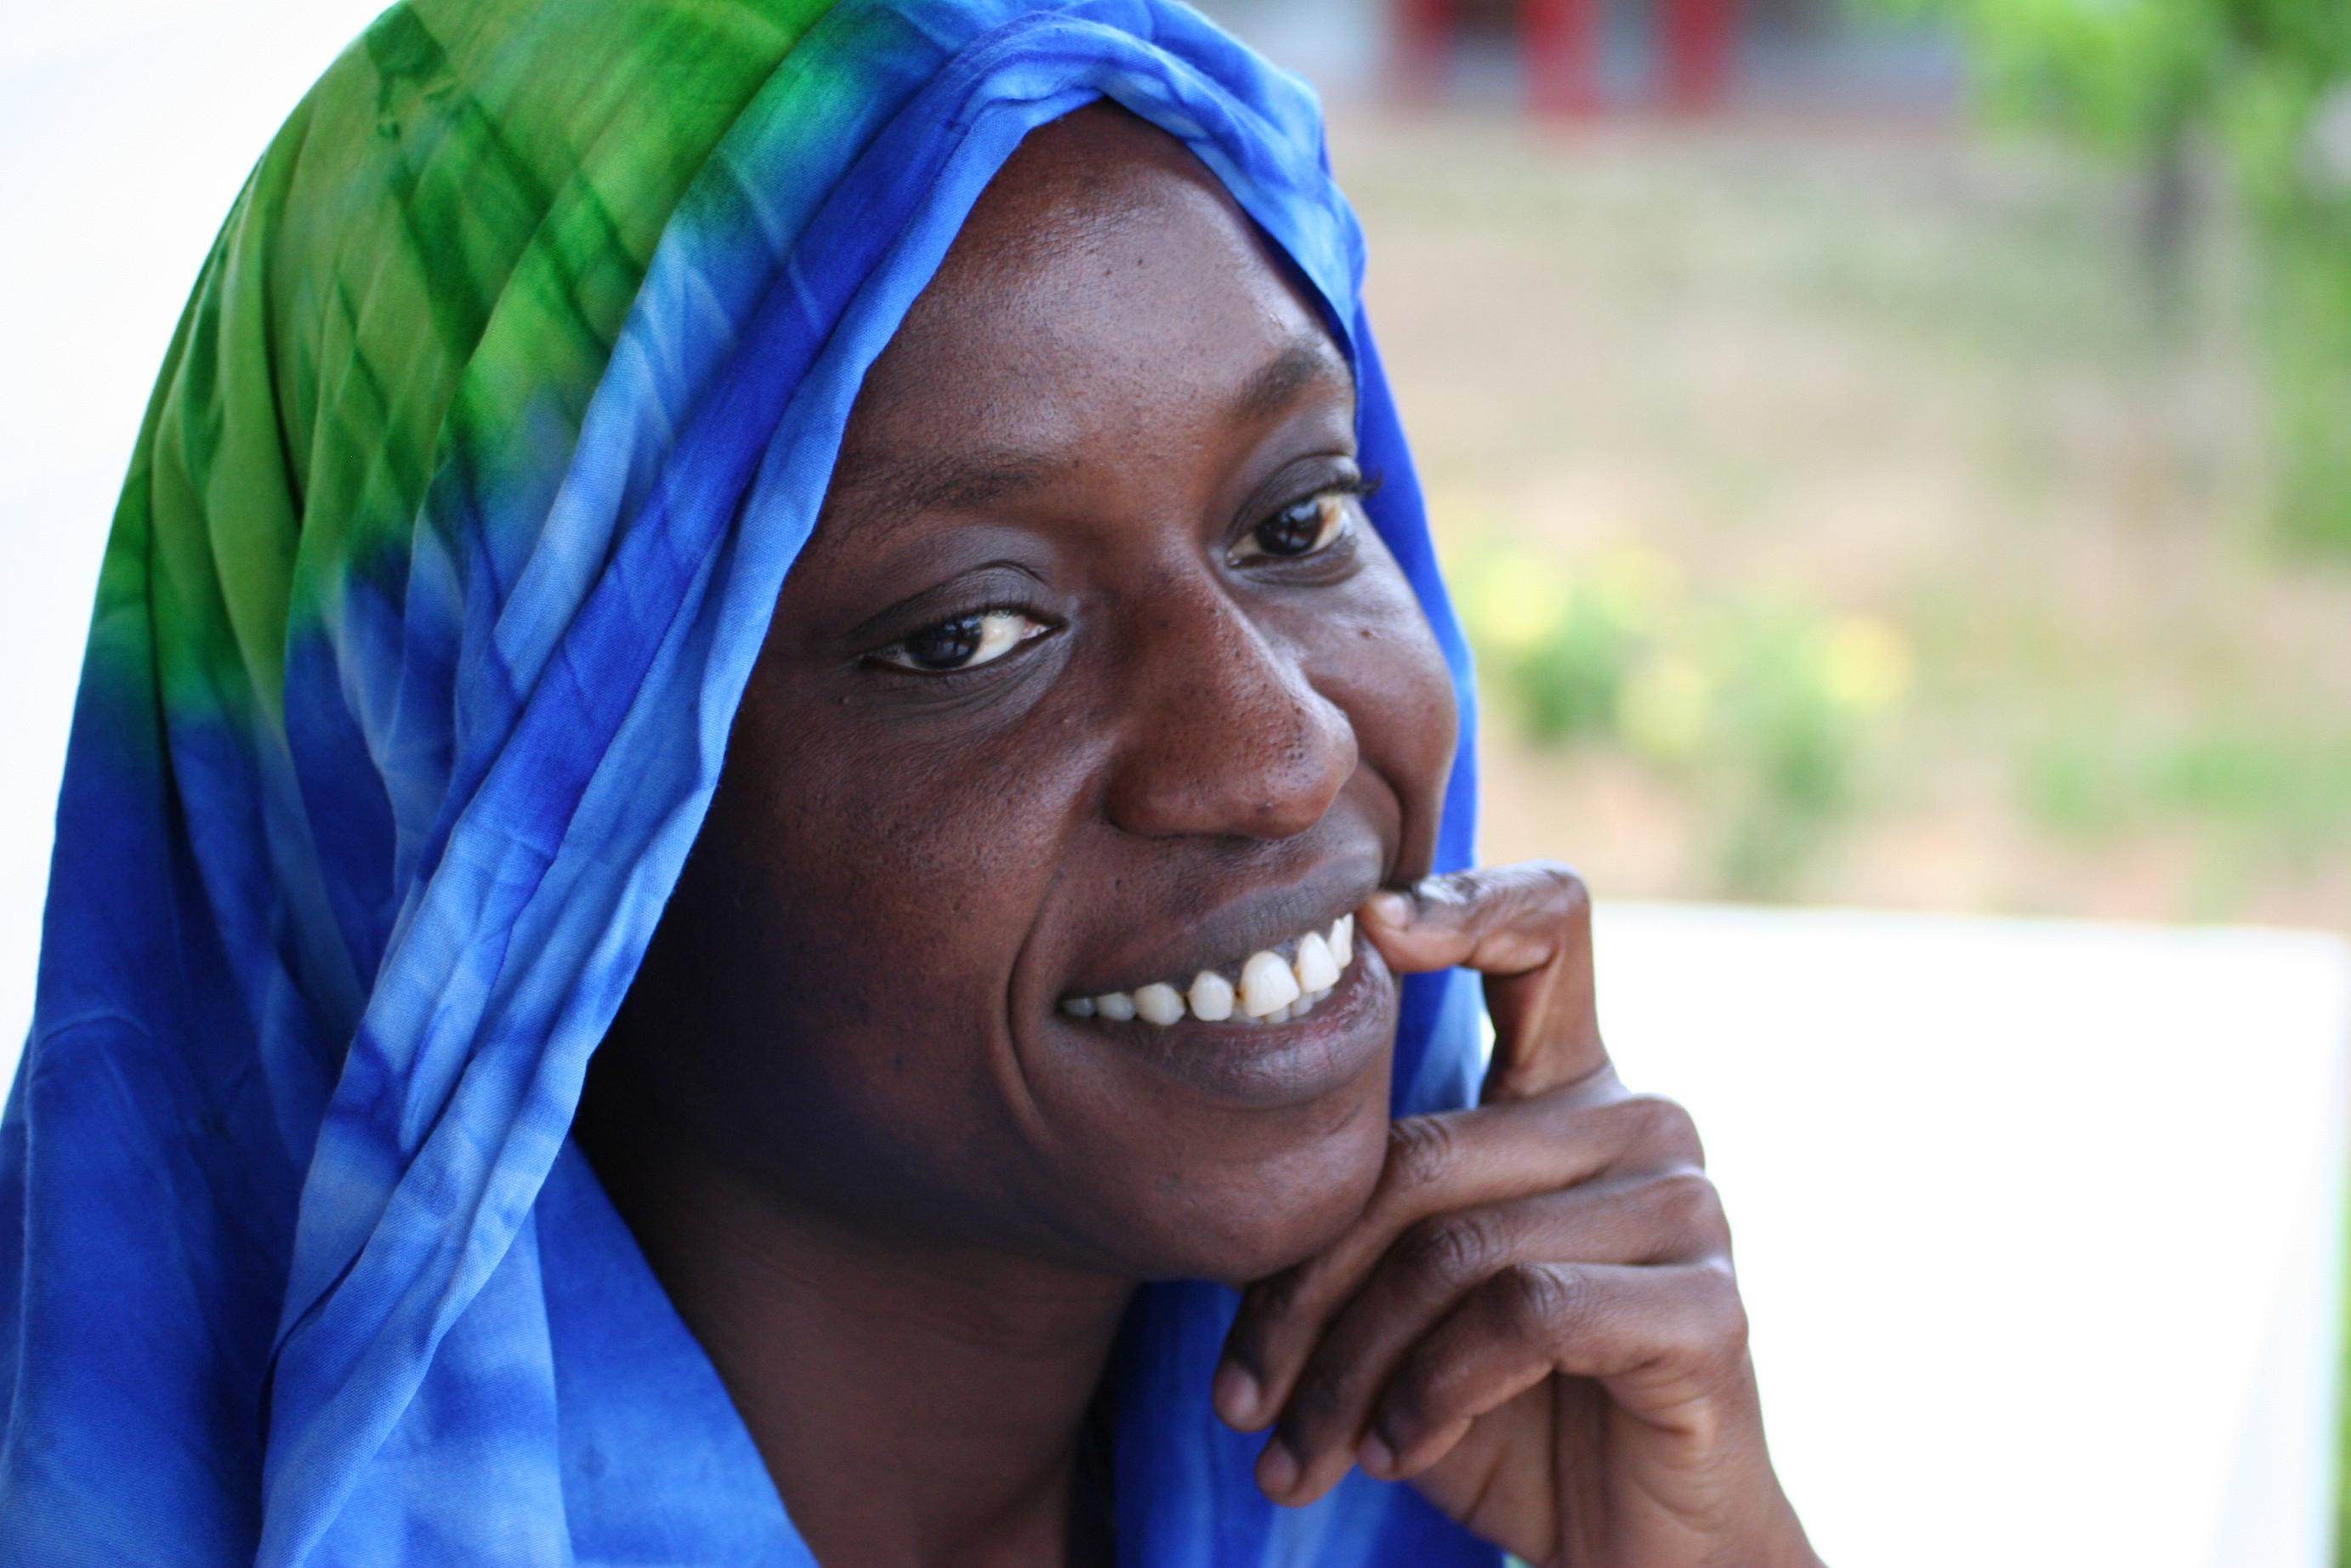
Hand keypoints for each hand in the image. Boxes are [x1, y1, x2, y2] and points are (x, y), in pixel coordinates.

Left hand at [1211, 862, 1818, 1567]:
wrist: (1631, 1551)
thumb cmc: (1500, 1411)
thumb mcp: (1409, 1296)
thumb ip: (1362, 1210)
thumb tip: (1226, 1190)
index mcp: (1568, 1086)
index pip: (1550, 927)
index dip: (1466, 899)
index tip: (1365, 925)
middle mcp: (1638, 1121)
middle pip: (1417, 1155)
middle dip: (1297, 1295)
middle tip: (1234, 1403)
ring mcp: (1684, 1205)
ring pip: (1454, 1248)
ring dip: (1346, 1372)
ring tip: (1296, 1458)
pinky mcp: (1707, 1305)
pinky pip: (1521, 1313)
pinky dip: (1430, 1394)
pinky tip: (1393, 1453)